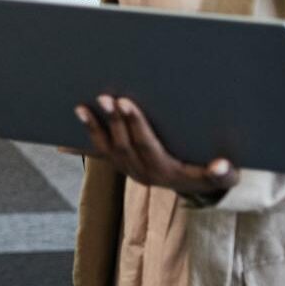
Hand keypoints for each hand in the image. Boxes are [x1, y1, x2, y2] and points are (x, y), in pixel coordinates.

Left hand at [75, 96, 238, 199]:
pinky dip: (80, 149)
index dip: (134, 124)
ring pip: (106, 150)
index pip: (146, 144)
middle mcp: (141, 172)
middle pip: (123, 144)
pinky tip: (60, 143)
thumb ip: (224, 173)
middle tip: (104, 97)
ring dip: (92, 129)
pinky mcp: (122, 165)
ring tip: (79, 108)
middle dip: (112, 120)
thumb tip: (224, 166)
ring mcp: (129, 169)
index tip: (125, 103)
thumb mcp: (224, 176)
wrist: (200, 188)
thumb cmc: (214, 175)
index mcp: (164, 171)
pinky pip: (99, 157)